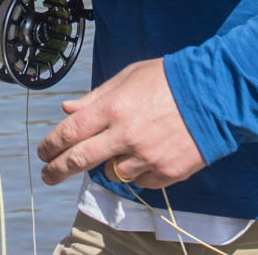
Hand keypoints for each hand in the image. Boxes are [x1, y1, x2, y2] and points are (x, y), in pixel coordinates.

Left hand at [36, 58, 204, 189]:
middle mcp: (126, 136)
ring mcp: (146, 157)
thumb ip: (95, 97)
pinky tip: (148, 154)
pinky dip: (138, 171)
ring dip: (109, 165)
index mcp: (114, 108)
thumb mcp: (128, 77)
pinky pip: (140, 181)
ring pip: (111, 174)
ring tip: (122, 149)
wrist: (215, 94)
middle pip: (79, 160)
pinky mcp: (166, 172)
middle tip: (48, 174)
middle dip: (57, 170)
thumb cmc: (169, 80)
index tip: (43, 153)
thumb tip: (67, 109)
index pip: (69, 133)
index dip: (50, 146)